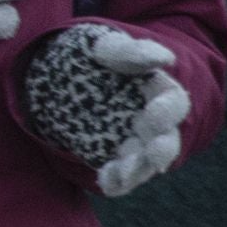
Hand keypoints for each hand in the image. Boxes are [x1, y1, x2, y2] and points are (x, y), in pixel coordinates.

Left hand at [24, 23, 188, 192]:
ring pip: (142, 160)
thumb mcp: (102, 43)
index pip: (173, 103)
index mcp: (156, 90)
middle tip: (155, 155)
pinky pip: (117, 172)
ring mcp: (129, 138)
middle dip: (162, 149)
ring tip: (123, 174)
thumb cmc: (87, 53)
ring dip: (137, 169)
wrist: (53, 69)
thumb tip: (164, 59)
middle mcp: (148, 120)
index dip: (167, 111)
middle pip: (165, 139)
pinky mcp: (106, 153)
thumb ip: (129, 51)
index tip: (152, 113)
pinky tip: (108, 183)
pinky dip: (115, 180)